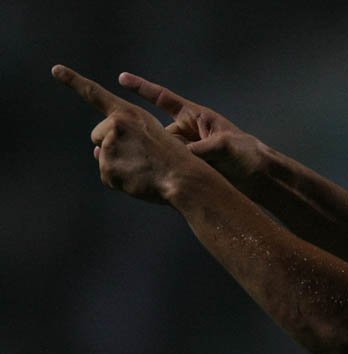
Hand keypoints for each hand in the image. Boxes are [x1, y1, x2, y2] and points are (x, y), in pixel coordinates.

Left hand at [52, 65, 199, 203]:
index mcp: (128, 113)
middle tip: (140, 156)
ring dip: (118, 166)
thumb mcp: (152, 136)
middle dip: (110, 145)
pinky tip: (138, 180)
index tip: (55, 69)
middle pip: (97, 135)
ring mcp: (108, 146)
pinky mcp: (107, 167)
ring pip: (102, 158)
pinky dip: (120, 181)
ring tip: (143, 169)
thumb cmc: (173, 158)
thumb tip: (93, 152)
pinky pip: (107, 176)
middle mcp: (114, 125)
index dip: (73, 80)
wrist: (184, 178)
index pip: (94, 94)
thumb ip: (122, 136)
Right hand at [117, 71, 264, 189]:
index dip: (142, 88)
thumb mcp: (225, 147)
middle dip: (146, 139)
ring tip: (147, 165)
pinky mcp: (190, 167)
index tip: (121, 78)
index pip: (163, 98)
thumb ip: (200, 149)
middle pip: (157, 132)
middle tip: (138, 147)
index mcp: (196, 117)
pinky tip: (152, 178)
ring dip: (153, 157)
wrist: (261, 178)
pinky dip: (162, 170)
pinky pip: (170, 165)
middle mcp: (188, 132)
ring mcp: (188, 150)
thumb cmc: (248, 154)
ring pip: (161, 151)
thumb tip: (177, 155)